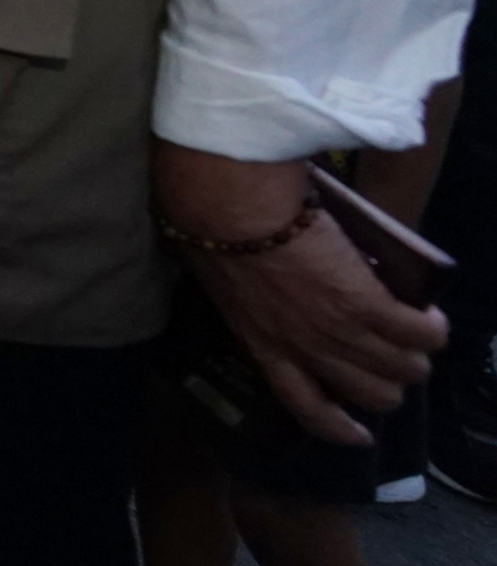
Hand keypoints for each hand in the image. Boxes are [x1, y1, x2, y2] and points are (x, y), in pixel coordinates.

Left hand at [159, 145, 449, 442]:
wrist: (233, 216)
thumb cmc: (217, 241)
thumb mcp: (232, 294)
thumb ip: (260, 313)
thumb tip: (284, 306)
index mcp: (267, 351)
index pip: (306, 408)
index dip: (339, 428)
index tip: (359, 436)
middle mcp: (308, 352)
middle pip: (368, 394)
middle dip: (390, 386)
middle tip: (396, 365)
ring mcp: (340, 332)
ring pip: (400, 369)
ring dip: (416, 359)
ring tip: (420, 341)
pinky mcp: (367, 305)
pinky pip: (417, 333)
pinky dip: (431, 330)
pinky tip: (433, 321)